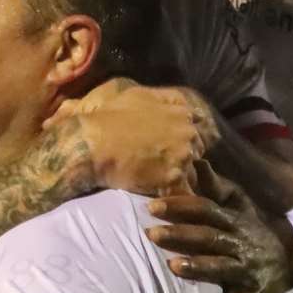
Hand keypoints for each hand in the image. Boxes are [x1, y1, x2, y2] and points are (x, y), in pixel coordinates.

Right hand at [45, 80, 206, 196]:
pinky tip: (165, 197)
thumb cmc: (110, 117)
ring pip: (192, 170)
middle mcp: (187, 132)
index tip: (173, 144)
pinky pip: (186, 192)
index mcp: (182, 112)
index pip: (198, 127)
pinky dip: (178, 195)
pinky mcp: (174, 178)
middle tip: (165, 163)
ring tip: (163, 181)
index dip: (185, 137)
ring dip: (181, 175)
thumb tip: (182, 104)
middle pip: (197, 149)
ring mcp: (183, 156)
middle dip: (185, 156)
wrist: (94, 142)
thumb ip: (166, 99)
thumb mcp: (139, 95)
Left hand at [145, 162, 292, 292]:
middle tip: (151, 234)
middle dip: (180, 235)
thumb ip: (216, 186)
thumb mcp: (240, 204)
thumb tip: (197, 161)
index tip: (152, 206)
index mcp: (233, 221)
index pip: (204, 210)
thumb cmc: (255, 227)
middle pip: (207, 238)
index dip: (180, 206)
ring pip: (221, 268)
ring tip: (172, 266)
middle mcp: (239, 243)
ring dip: (198, 268)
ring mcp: (247, 269)